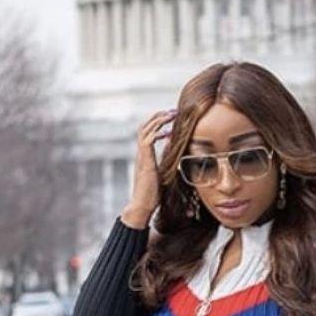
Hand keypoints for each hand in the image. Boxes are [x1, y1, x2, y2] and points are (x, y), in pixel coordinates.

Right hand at [121, 109, 175, 228]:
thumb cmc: (152, 194)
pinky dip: (158, 133)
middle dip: (158, 116)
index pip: (149, 131)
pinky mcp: (145, 161)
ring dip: (159, 120)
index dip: (158, 122)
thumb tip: (174, 147)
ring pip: (146, 130)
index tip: (171, 117)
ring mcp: (141, 156)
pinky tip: (169, 131)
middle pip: (145, 126)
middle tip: (173, 110)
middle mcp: (141, 153)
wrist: (142, 206)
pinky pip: (148, 141)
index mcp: (145, 155)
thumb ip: (166, 159)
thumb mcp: (162, 173)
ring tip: (171, 114)